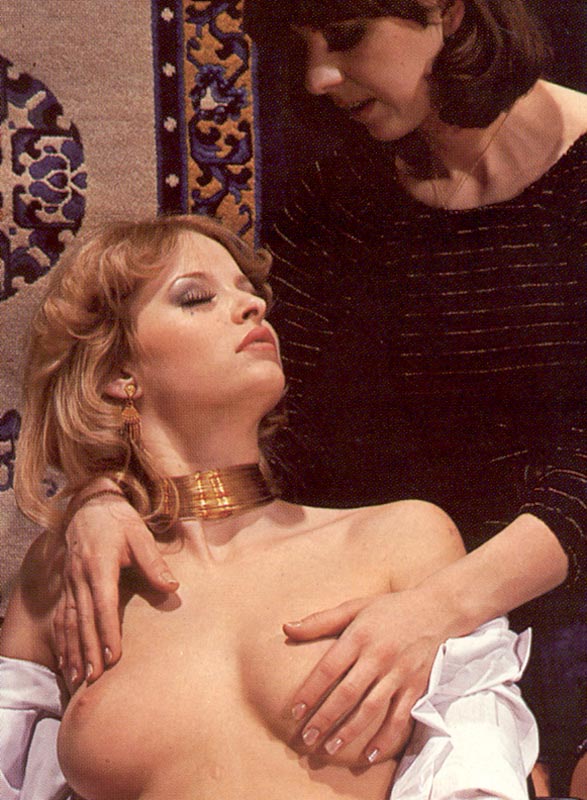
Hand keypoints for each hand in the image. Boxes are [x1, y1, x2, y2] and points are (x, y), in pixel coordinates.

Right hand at [54, 493, 178, 689]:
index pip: (103, 603)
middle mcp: (80, 576)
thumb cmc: (119, 521)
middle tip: (95, 677)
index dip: (108, 630)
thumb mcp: (140, 534)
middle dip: (89, 649)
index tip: (114, 655)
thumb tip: (173, 585)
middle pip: (83, 618)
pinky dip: (63, 642)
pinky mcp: (66, 586)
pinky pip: (61, 618)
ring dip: (73, 650)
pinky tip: (67, 661)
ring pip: (68, 621)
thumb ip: (154, 561)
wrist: (89, 506)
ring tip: (79, 677)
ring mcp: (69, 582)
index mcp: (100, 564)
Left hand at [284, 589, 449, 763]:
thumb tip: (286, 628)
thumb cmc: (389, 608)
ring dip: (350, 731)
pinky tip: (370, 753)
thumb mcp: (354, 607)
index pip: (329, 668)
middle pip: (347, 693)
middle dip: (325, 718)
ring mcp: (399, 672)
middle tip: (307, 738)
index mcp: (359, 636)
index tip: (295, 711)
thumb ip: (320, 621)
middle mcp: (378, 656)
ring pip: (371, 708)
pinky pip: (400, 717)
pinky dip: (386, 738)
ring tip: (330, 747)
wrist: (437, 609)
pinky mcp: (416, 685)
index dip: (311, 691)